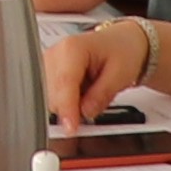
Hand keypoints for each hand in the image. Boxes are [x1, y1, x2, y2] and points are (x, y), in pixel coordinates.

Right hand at [46, 17, 151, 132]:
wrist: (123, 42)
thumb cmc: (123, 51)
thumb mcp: (121, 74)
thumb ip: (102, 94)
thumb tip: (85, 113)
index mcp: (72, 48)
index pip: (64, 83)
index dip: (66, 109)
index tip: (71, 128)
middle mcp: (55, 53)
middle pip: (52, 94)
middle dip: (71, 107)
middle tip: (95, 104)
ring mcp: (49, 63)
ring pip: (50, 98)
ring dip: (69, 104)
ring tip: (90, 92)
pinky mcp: (48, 72)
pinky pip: (52, 96)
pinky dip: (67, 101)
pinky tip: (81, 93)